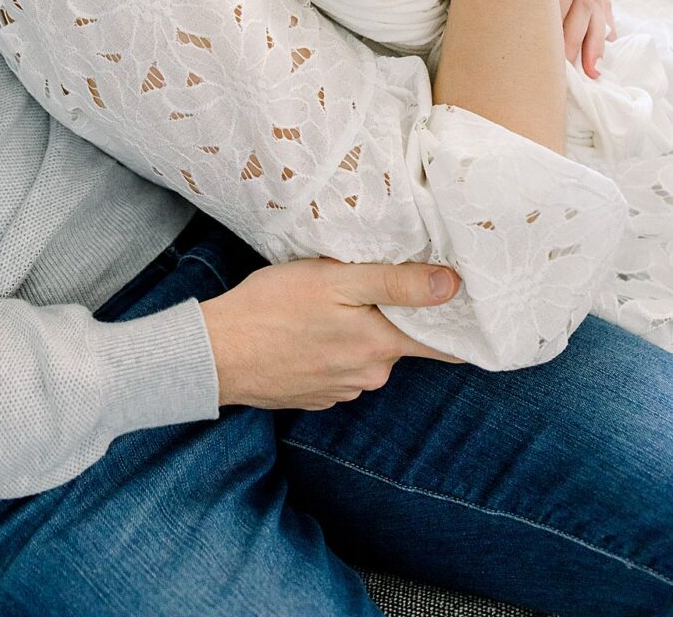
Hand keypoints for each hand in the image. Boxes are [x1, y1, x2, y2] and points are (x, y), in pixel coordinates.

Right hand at [200, 256, 462, 409]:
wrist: (216, 354)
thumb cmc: (272, 307)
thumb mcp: (335, 281)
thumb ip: (395, 284)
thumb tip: (451, 286)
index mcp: (380, 346)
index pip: (443, 345)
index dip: (455, 322)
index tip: (460, 302)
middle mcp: (368, 376)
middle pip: (399, 342)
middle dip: (390, 316)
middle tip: (363, 281)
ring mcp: (341, 390)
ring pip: (366, 353)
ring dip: (356, 330)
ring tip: (325, 303)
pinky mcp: (315, 395)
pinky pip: (338, 366)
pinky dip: (330, 347)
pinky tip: (305, 329)